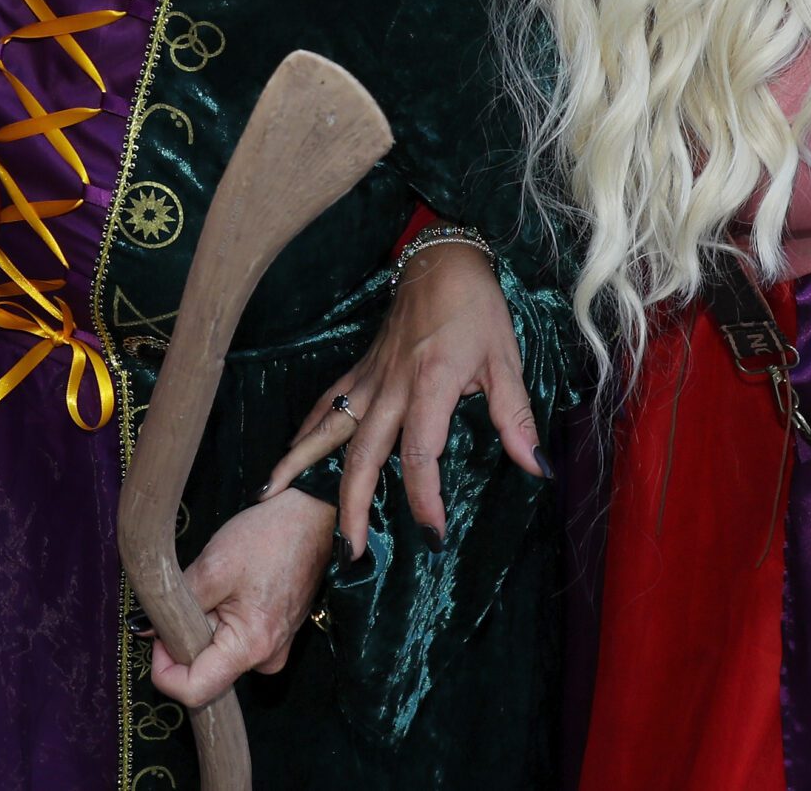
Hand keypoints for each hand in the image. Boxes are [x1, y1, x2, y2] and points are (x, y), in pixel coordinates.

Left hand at [148, 489, 333, 707]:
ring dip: (204, 623)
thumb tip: (143, 628)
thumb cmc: (268, 538)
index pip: (195, 690)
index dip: (164, 670)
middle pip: (204, 670)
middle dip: (186, 636)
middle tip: (192, 593)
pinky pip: (232, 639)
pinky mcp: (272, 635)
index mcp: (252, 648)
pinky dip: (220, 617)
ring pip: (216, 652)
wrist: (312, 517)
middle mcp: (266, 659)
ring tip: (218, 584)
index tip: (157, 636)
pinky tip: (230, 586)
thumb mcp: (212, 566)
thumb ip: (174, 602)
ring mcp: (272, 649)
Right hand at [263, 239, 543, 556]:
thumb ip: (516, 417)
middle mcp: (392, 386)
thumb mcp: (506, 359)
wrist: (441, 260)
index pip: (421, 453)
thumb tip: (537, 468)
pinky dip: (304, 431)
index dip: (425, 497)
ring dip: (302, 465)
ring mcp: (370, 377)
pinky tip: (287, 455)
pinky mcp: (360, 369)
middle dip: (353, 505)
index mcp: (431, 385)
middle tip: (351, 549)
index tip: (433, 533)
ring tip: (273, 500)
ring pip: (330, 428)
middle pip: (363, 454)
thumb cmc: (476, 308)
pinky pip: (326, 403)